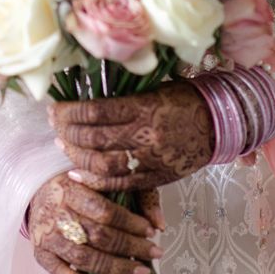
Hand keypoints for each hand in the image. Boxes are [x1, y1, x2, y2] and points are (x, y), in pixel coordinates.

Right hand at [30, 173, 163, 273]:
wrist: (38, 188)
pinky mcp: (40, 253)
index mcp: (72, 187)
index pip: (105, 210)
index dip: (130, 223)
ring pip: (83, 257)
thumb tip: (159, 223)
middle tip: (155, 252)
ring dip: (115, 268)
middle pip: (98, 235)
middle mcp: (57, 211)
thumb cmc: (78, 183)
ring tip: (141, 270)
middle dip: (130, 246)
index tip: (150, 231)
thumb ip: (131, 195)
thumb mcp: (102, 178)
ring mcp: (48, 234)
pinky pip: (59, 272)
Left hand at [50, 81, 213, 190]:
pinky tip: (78, 173)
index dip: (69, 111)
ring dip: (76, 157)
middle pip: (94, 138)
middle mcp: (146, 134)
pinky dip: (95, 180)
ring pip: (102, 164)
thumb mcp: (154, 89)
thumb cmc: (184, 100)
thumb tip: (87, 96)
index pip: (96, 111)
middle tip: (55, 127)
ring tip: (63, 146)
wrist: (219, 123)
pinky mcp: (157, 177)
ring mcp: (151, 159)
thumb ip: (124, 97)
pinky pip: (119, 184)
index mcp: (145, 106)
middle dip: (67, 133)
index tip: (55, 109)